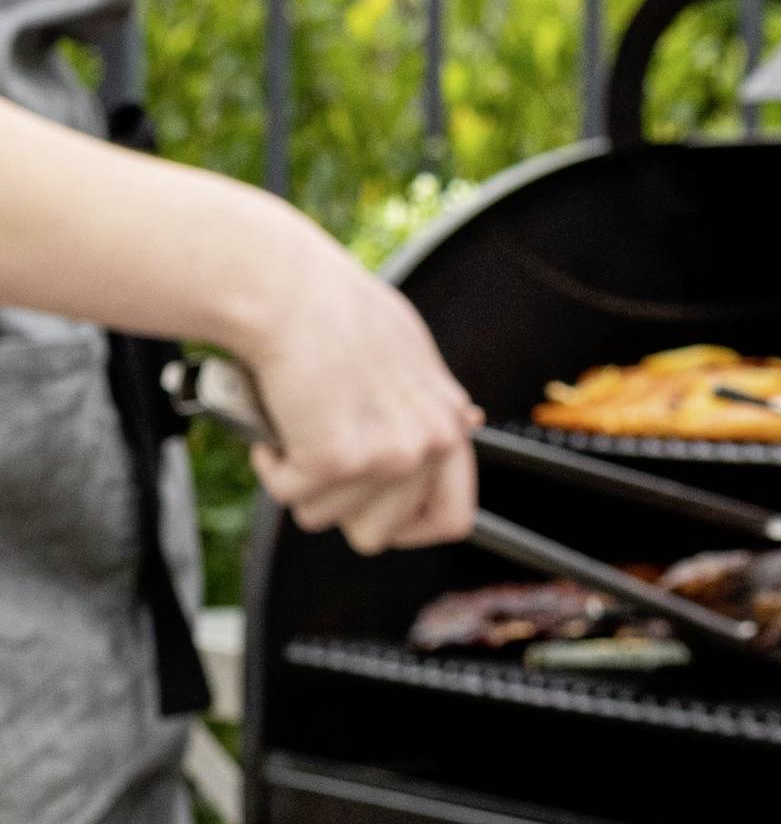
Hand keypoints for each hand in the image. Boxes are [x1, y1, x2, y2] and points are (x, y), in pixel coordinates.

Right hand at [242, 244, 480, 554]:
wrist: (288, 289)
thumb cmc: (337, 312)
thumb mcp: (412, 357)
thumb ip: (431, 403)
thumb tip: (466, 423)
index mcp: (451, 424)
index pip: (454, 520)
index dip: (407, 528)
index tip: (371, 510)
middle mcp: (430, 444)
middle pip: (379, 534)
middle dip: (337, 505)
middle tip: (318, 454)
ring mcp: (388, 456)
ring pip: (325, 518)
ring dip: (300, 481)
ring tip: (298, 422)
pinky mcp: (335, 459)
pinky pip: (288, 495)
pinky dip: (270, 462)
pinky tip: (276, 415)